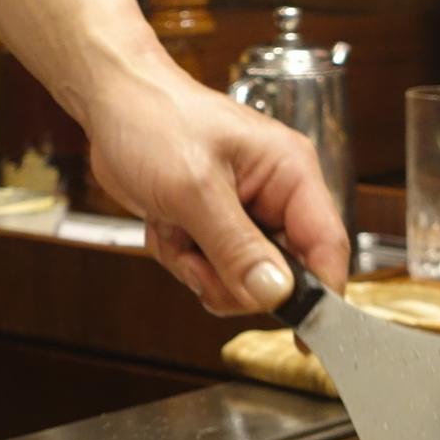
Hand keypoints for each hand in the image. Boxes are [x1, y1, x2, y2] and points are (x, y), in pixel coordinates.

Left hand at [86, 74, 349, 315]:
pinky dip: (184, 259)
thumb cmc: (154, 120)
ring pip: (243, 279)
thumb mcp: (195, 189)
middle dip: (231, 278)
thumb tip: (275, 293)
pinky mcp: (219, 224)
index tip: (305, 336)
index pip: (327, 246)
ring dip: (201, 268)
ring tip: (177, 231)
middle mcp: (277, 195)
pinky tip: (168, 227)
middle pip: (282, 275)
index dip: (320, 296)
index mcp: (291, 173)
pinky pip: (213, 270)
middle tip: (197, 258)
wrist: (112, 103)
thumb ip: (237, 247)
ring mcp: (248, 212)